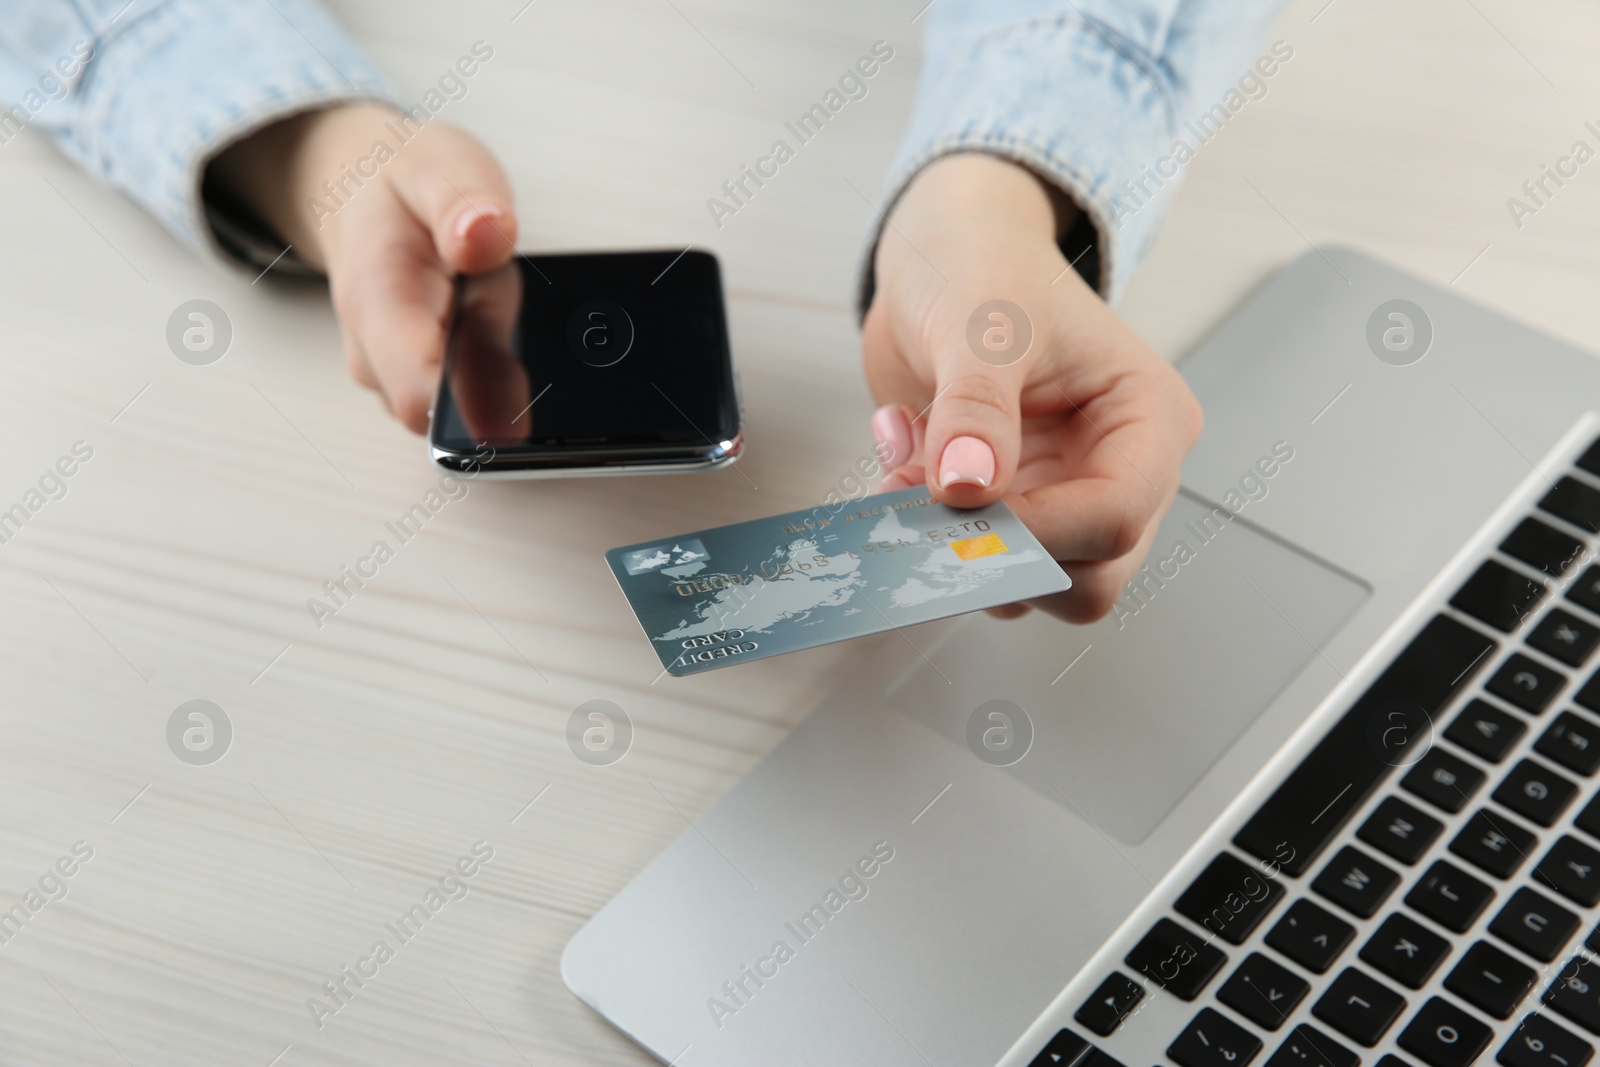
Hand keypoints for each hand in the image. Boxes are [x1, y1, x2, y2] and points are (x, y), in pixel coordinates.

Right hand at [209, 102, 518, 431]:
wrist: (356, 192)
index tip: (513, 358)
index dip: (478, 400)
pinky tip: (477, 316)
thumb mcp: (439, 165)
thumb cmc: (399, 187)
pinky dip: (487, 361)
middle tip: (489, 291)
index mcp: (377, 303)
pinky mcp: (411, 385)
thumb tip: (488, 235)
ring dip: (493, 359)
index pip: (422, 398)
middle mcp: (374, 356)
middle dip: (496, 363)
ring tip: (479, 294)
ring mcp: (390, 377)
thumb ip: (464, 201)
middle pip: (456, 409)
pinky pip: (466, 398)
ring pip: (465, 405)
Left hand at [862, 154, 1201, 622]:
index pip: (1117, 515)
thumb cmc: (984, 270)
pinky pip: (973, 560)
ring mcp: (1065, 498)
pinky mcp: (1013, 511)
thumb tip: (968, 486)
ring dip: (951, 541)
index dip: (1037, 530)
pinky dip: (925, 526)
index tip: (960, 504)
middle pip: (1089, 577)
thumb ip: (976, 407)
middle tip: (922, 498)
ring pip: (1029, 584)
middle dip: (996, 552)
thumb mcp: (981, 325)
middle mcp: (1121, 471)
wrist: (939, 263)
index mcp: (1149, 419)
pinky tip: (906, 453)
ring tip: (909, 457)